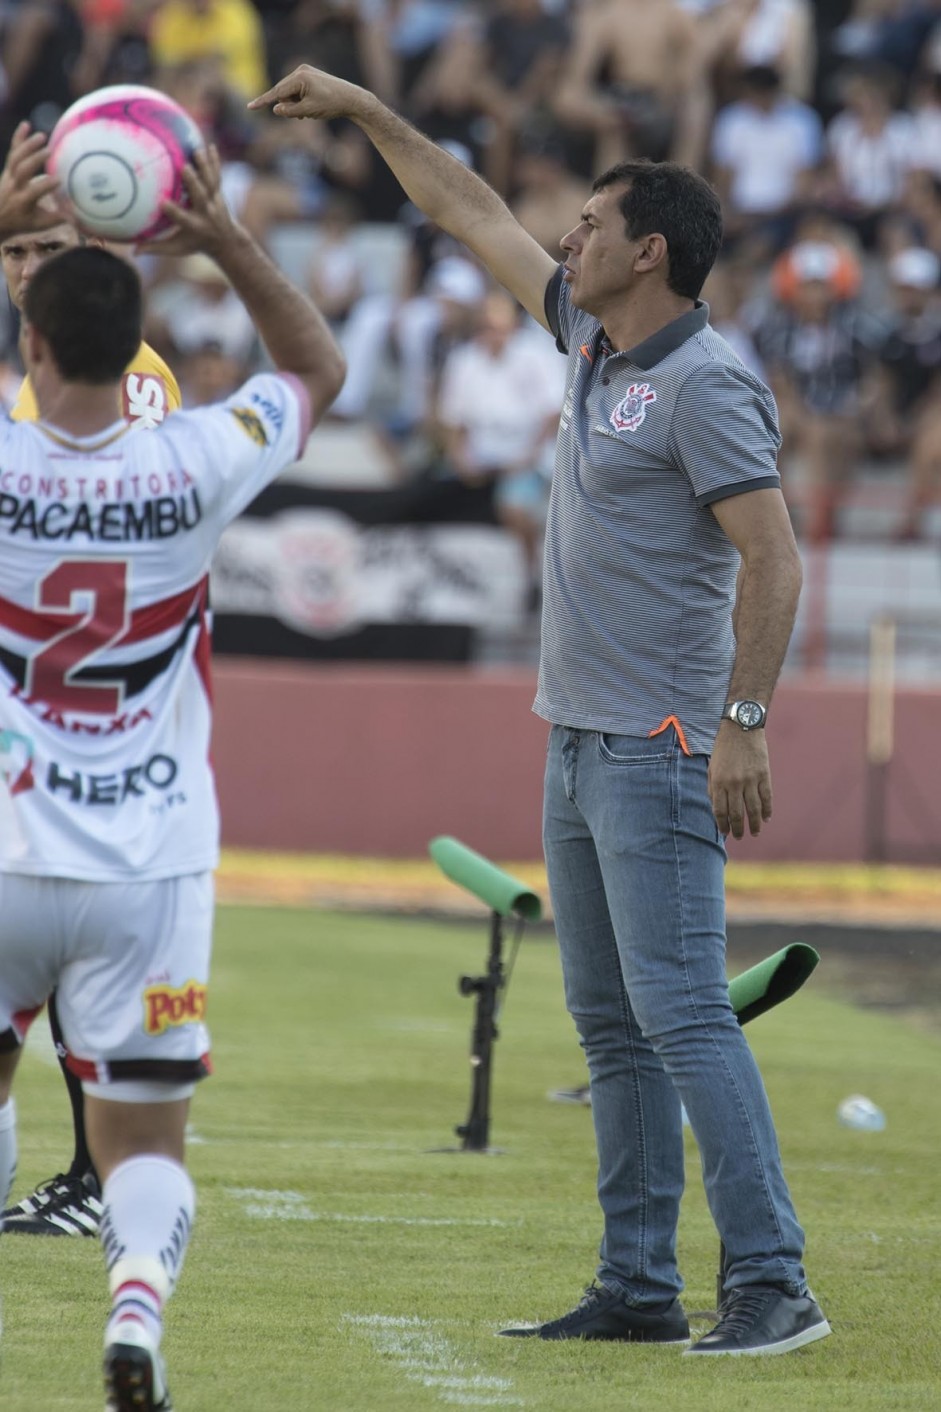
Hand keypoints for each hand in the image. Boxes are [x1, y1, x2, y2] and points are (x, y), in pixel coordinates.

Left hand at [0, 123, 64, 239]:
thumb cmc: (22, 222)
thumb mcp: (39, 224)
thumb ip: (57, 219)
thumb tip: (77, 218)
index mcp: (22, 201)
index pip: (34, 192)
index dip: (46, 185)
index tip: (60, 179)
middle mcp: (13, 186)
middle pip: (21, 170)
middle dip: (34, 160)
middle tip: (49, 151)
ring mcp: (9, 174)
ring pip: (15, 157)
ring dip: (28, 145)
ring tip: (42, 136)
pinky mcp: (8, 167)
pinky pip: (12, 150)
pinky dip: (18, 137)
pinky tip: (26, 124)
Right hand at [135, 145, 235, 257]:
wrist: (226, 241)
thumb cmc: (195, 243)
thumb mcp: (177, 248)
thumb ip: (155, 247)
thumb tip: (133, 251)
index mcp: (194, 226)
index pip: (183, 219)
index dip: (174, 211)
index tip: (163, 202)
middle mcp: (207, 213)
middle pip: (200, 197)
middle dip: (194, 183)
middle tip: (185, 168)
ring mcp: (215, 201)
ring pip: (211, 183)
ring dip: (205, 167)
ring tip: (197, 150)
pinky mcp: (219, 192)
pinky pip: (217, 175)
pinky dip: (215, 161)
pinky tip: (211, 146)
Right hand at [248, 64, 364, 121]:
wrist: (351, 98)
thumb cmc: (331, 105)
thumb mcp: (309, 111)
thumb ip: (290, 111)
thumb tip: (275, 109)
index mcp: (299, 77)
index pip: (277, 93)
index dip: (263, 102)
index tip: (249, 107)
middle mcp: (300, 71)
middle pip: (283, 93)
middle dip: (288, 107)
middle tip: (301, 117)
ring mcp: (305, 71)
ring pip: (290, 93)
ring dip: (295, 105)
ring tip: (309, 112)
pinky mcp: (309, 75)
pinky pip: (297, 90)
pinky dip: (300, 100)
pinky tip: (311, 106)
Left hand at [708, 724, 771, 839]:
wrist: (741, 728)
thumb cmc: (723, 748)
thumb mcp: (712, 767)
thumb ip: (713, 788)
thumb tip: (716, 809)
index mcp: (718, 782)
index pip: (720, 811)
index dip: (722, 825)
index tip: (725, 832)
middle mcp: (734, 783)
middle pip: (737, 813)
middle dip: (738, 829)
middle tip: (739, 836)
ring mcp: (750, 780)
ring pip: (753, 809)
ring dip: (754, 824)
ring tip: (754, 833)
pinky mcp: (764, 775)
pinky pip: (767, 798)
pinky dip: (767, 810)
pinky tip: (766, 819)